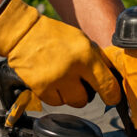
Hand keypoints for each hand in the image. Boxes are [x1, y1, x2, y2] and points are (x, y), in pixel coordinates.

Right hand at [0, 0, 120, 106]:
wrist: (23, 34)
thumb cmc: (55, 36)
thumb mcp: (81, 40)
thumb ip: (96, 60)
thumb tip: (112, 80)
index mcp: (86, 55)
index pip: (108, 85)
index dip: (113, 95)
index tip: (113, 98)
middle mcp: (71, 69)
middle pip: (86, 99)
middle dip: (84, 93)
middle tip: (78, 82)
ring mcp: (55, 80)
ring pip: (70, 102)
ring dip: (69, 94)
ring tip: (62, 77)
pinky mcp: (40, 89)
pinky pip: (55, 102)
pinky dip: (55, 95)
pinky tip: (51, 80)